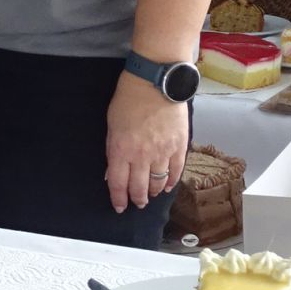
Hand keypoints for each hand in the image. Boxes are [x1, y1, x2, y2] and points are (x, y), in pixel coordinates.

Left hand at [104, 71, 188, 213]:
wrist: (155, 82)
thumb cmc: (128, 100)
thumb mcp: (111, 126)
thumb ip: (113, 150)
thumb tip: (113, 173)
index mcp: (121, 150)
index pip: (118, 184)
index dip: (119, 199)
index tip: (119, 207)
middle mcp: (141, 156)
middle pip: (139, 188)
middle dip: (137, 200)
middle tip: (138, 203)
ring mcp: (162, 152)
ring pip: (158, 183)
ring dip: (153, 192)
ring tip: (151, 194)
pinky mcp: (179, 146)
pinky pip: (176, 171)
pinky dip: (171, 182)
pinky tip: (167, 186)